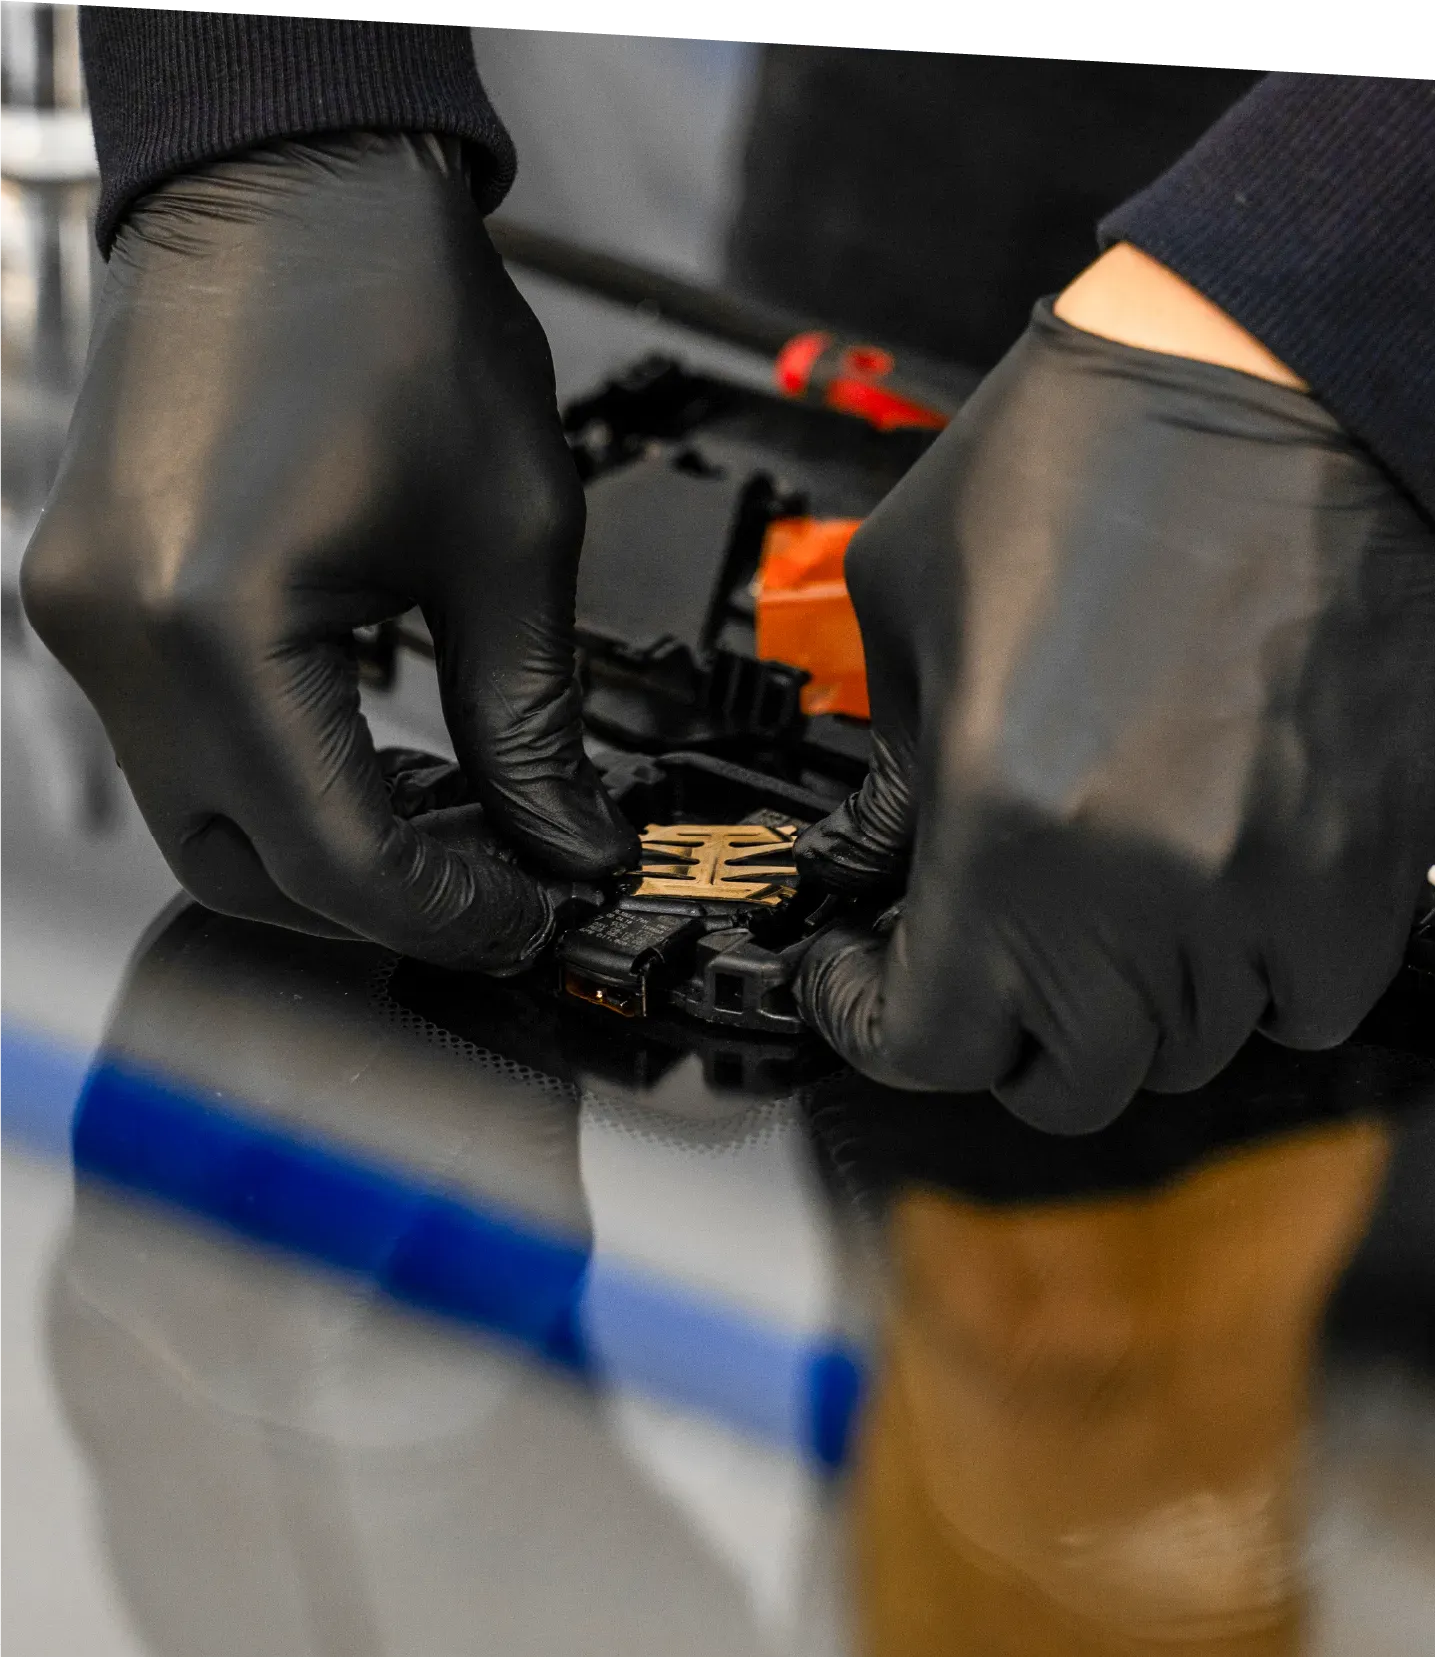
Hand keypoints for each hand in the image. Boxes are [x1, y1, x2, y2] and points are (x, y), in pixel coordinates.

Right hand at [23, 132, 634, 970]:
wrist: (296, 182)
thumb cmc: (398, 312)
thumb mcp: (512, 541)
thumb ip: (534, 723)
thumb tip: (567, 842)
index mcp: (218, 624)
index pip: (333, 860)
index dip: (448, 913)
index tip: (530, 916)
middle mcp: (121, 638)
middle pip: (245, 870)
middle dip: (379, 904)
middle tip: (498, 883)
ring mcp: (87, 617)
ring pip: (204, 819)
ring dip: (326, 848)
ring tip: (457, 821)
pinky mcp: (93, 595)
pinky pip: (181, 744)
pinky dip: (278, 778)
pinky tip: (374, 757)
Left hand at [795, 251, 1434, 1132]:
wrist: (1276, 382)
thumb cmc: (1092, 460)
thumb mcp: (910, 612)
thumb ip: (888, 771)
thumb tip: (877, 861)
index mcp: (1003, 819)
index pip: (928, 1040)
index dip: (870, 1022)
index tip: (860, 981)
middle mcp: (1139, 884)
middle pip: (1060, 1079)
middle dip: (991, 1033)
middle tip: (968, 961)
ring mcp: (1265, 889)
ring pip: (1179, 1050)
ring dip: (1118, 1006)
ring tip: (1092, 910)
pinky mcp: (1360, 868)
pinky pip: (1303, 1004)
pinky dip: (1246, 981)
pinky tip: (1206, 898)